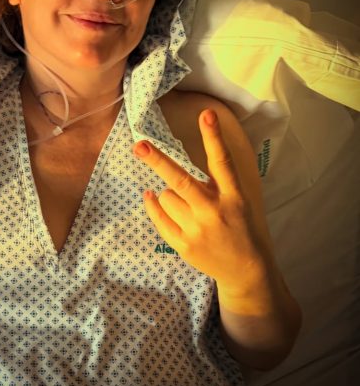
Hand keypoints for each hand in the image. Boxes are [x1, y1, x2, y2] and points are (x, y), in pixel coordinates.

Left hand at [133, 109, 273, 301]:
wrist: (246, 271)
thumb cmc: (239, 225)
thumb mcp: (237, 200)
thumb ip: (215, 183)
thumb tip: (180, 161)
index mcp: (234, 197)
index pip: (222, 162)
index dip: (213, 137)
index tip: (206, 114)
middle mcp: (214, 212)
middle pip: (181, 181)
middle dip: (158, 161)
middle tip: (139, 146)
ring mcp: (197, 231)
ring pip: (167, 196)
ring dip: (170, 194)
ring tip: (186, 204)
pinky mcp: (183, 245)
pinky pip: (158, 216)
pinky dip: (154, 204)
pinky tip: (153, 198)